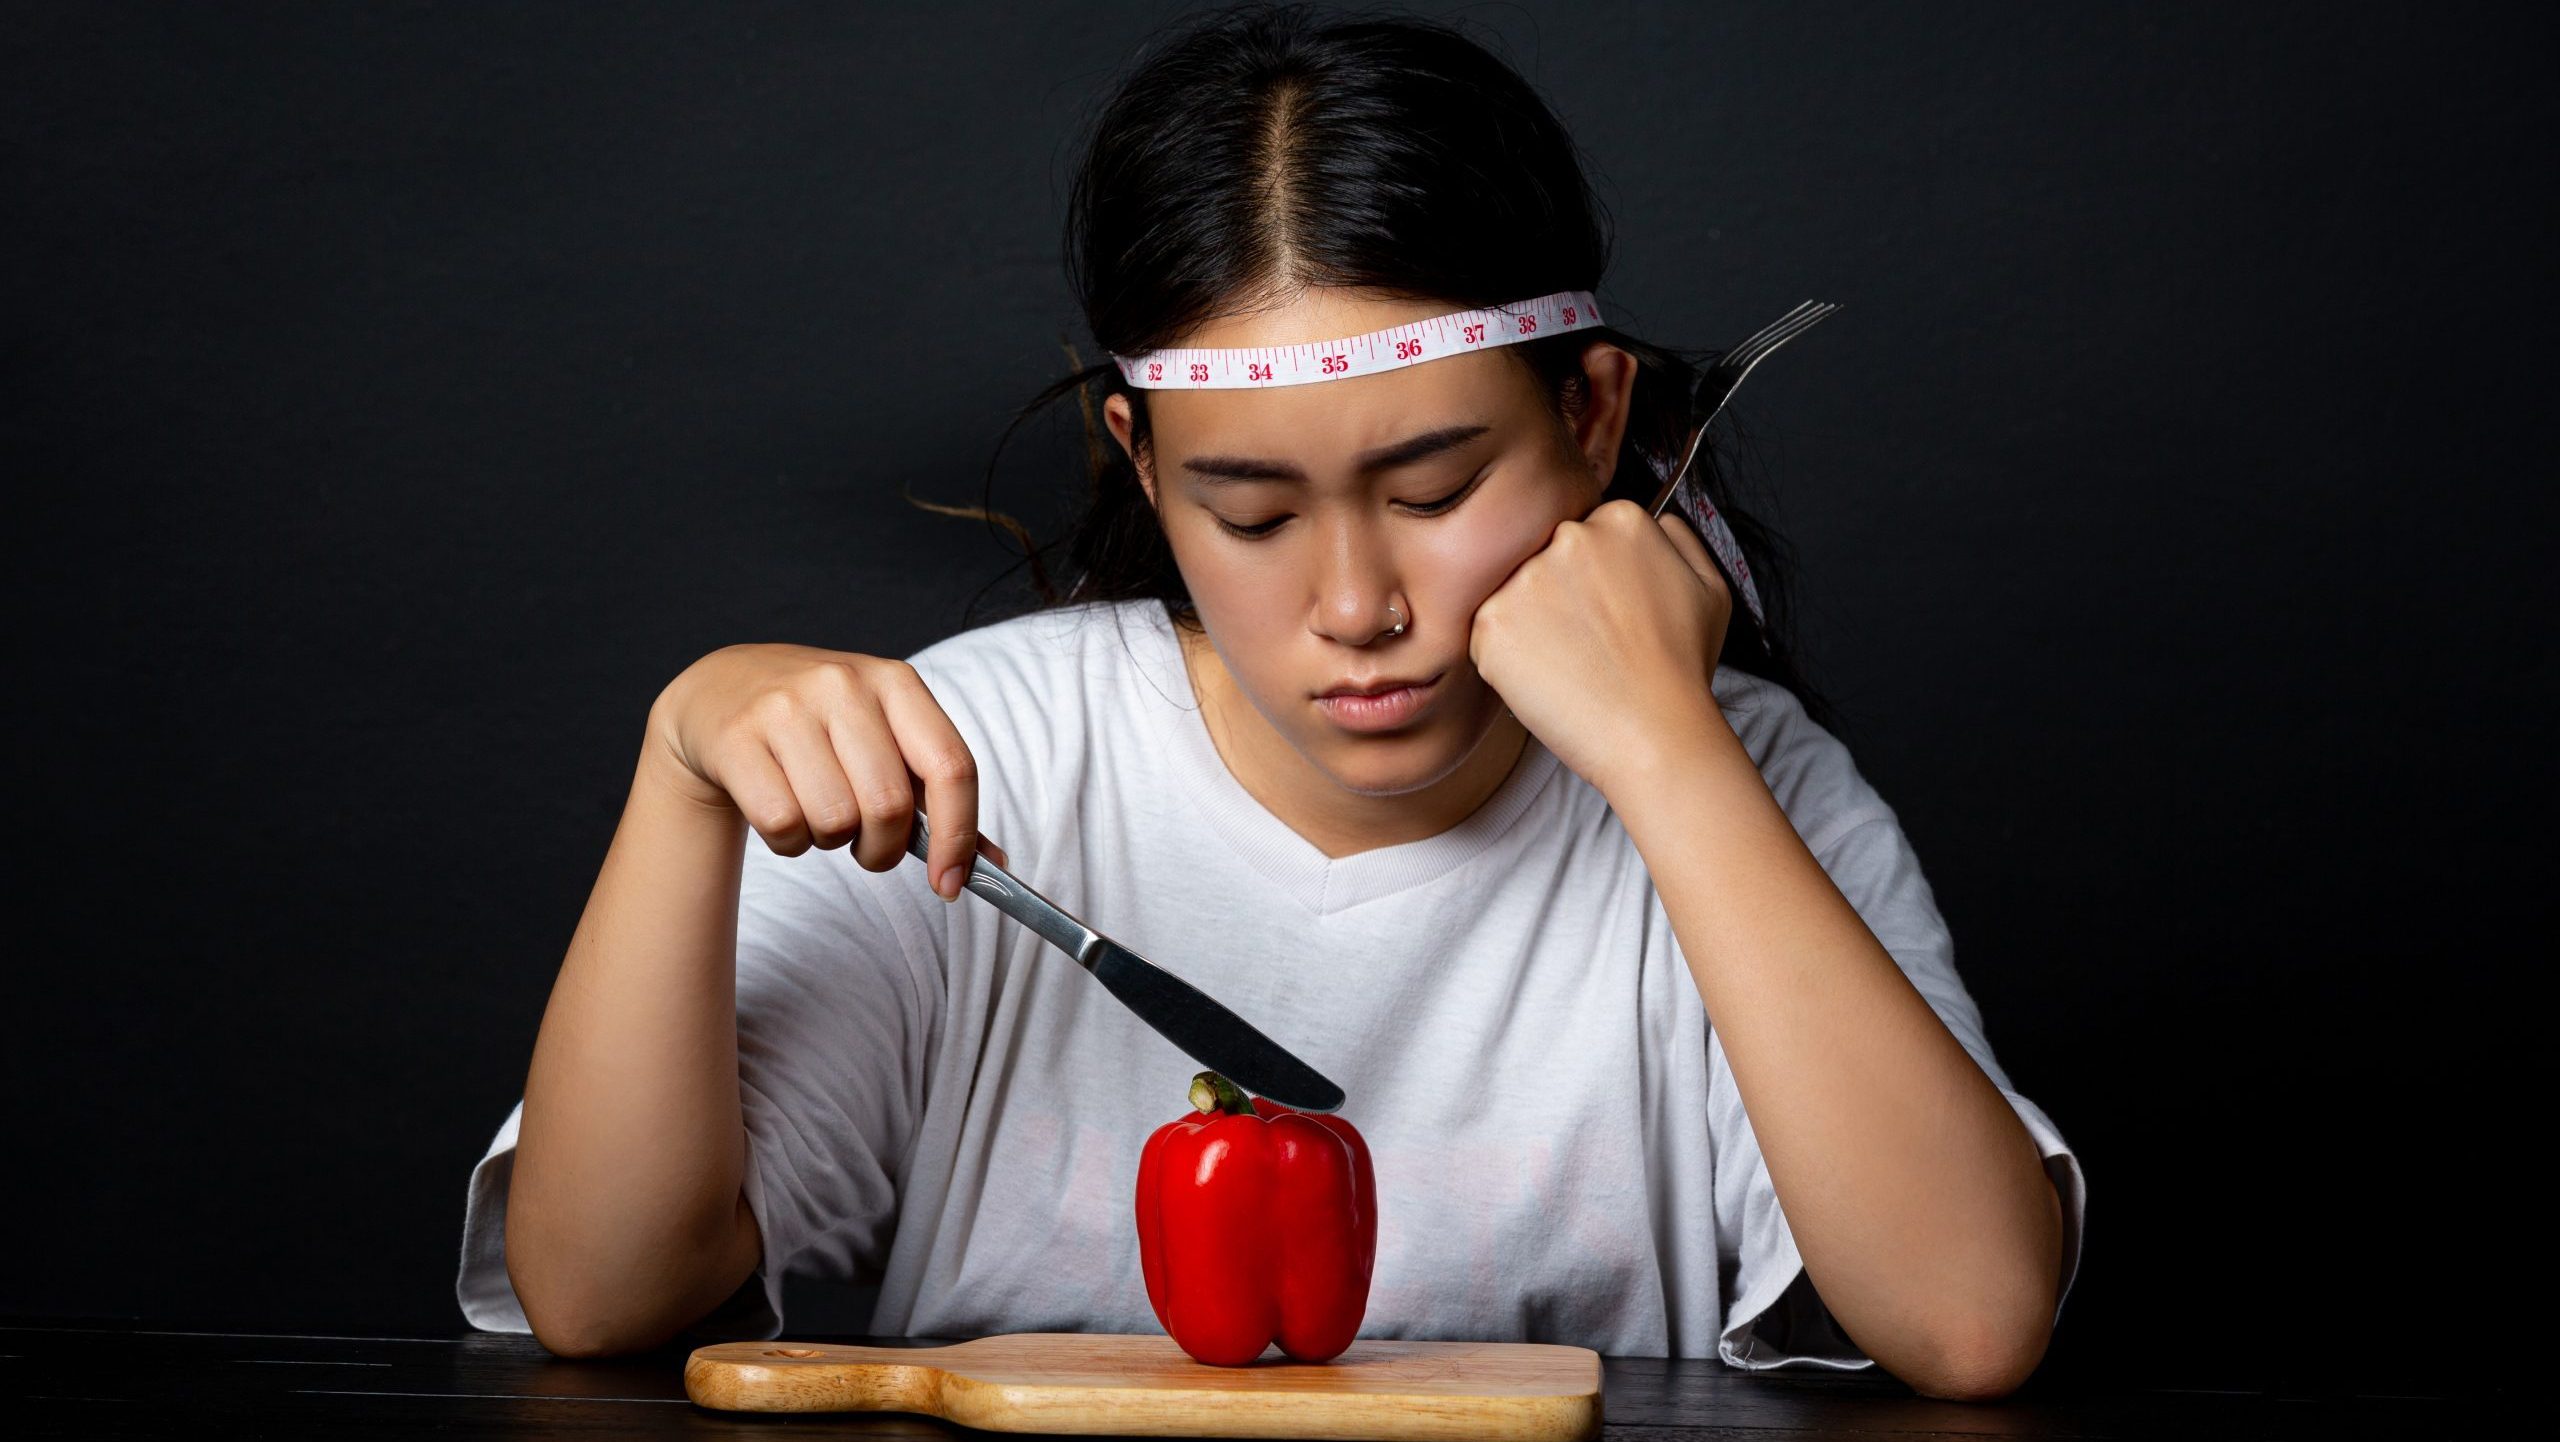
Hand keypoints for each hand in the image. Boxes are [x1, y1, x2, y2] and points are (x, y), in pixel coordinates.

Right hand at [644, 643, 1007, 898]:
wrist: (720, 692)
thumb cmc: (820, 726)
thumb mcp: (884, 738)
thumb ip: (937, 796)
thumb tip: (991, 864)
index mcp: (896, 682)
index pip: (951, 767)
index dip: (958, 836)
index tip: (950, 883)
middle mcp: (843, 684)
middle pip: (890, 806)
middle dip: (882, 849)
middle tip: (866, 844)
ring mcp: (785, 707)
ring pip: (834, 820)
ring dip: (831, 842)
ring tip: (817, 813)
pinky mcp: (736, 737)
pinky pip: (783, 825)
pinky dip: (789, 842)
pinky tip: (781, 810)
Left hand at [1467, 499, 1734, 792]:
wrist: (1655, 734)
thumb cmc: (1682, 670)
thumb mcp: (1710, 587)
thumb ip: (1678, 538)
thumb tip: (1657, 520)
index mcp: (1620, 519)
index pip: (1584, 534)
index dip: (1590, 579)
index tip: (1603, 612)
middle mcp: (1569, 536)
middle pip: (1543, 556)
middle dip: (1555, 595)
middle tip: (1585, 642)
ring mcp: (1526, 578)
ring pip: (1512, 594)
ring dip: (1529, 626)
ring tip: (1568, 665)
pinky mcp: (1493, 621)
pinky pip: (1486, 633)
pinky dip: (1507, 660)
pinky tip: (1547, 680)